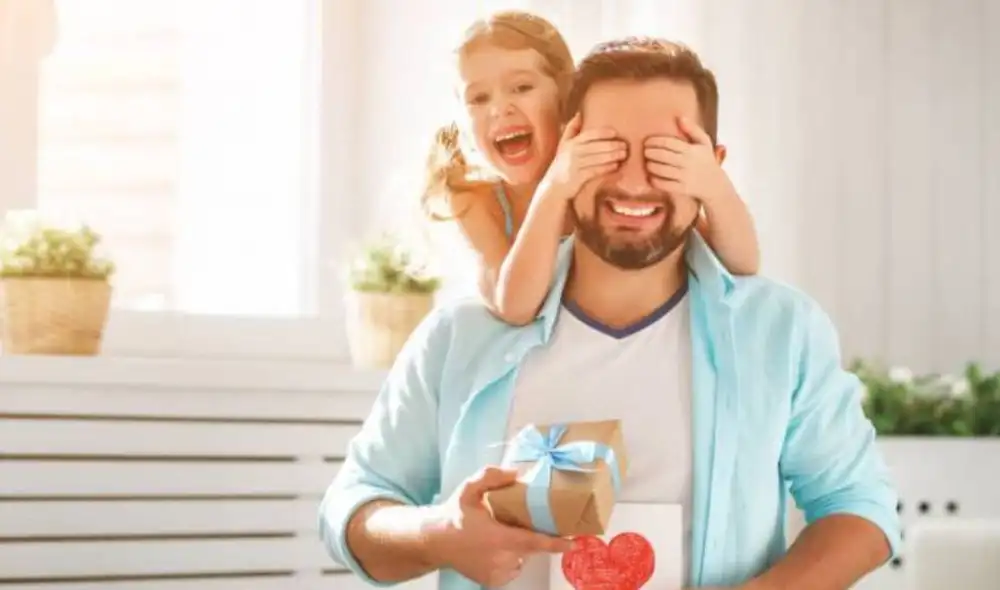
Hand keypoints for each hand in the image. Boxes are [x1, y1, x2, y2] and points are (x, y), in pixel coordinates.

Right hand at [426, 466, 573, 586]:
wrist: (435, 542)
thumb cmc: (454, 515)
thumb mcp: (469, 489)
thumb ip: (490, 476)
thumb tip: (515, 473)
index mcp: (497, 538)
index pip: (533, 542)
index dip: (555, 543)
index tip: (573, 542)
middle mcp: (500, 559)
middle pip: (529, 548)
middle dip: (531, 535)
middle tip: (517, 522)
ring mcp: (497, 573)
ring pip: (521, 558)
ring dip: (518, 546)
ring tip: (501, 533)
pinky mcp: (493, 581)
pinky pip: (512, 567)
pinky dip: (510, 558)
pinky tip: (495, 547)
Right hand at [540, 112, 625, 200]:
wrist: (554, 187)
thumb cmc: (563, 164)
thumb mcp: (564, 145)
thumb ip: (571, 129)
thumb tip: (579, 113)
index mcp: (570, 143)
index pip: (587, 135)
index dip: (602, 133)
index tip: (614, 133)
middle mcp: (571, 153)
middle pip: (594, 146)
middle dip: (611, 145)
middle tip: (624, 145)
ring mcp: (574, 166)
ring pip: (596, 159)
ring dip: (611, 156)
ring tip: (623, 154)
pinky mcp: (578, 178)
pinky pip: (595, 171)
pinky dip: (606, 168)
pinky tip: (616, 166)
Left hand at [644, 117, 736, 205]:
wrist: (715, 184)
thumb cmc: (706, 160)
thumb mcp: (704, 142)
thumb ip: (693, 129)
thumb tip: (680, 117)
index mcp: (691, 150)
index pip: (668, 143)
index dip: (654, 141)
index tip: (647, 142)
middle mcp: (687, 163)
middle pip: (662, 156)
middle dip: (650, 153)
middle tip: (645, 152)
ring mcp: (684, 177)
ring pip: (661, 170)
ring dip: (650, 166)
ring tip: (647, 163)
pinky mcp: (681, 189)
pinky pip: (663, 184)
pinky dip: (654, 180)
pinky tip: (651, 176)